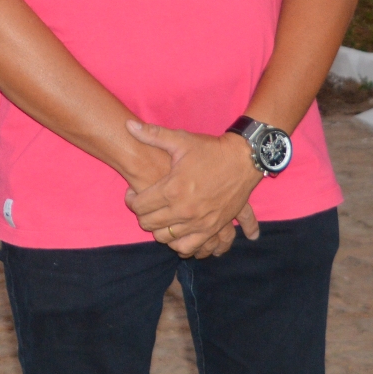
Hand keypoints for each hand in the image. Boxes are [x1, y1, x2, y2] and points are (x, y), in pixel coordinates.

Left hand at [122, 120, 262, 258]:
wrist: (243, 160)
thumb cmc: (210, 150)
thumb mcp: (180, 140)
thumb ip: (152, 134)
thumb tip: (129, 125)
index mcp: (172, 189)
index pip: (139, 206)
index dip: (131, 200)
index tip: (133, 194)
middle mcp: (184, 210)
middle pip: (149, 224)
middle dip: (142, 216)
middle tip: (145, 206)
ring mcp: (199, 222)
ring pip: (167, 239)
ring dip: (159, 231)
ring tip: (160, 218)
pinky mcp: (213, 229)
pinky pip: (190, 247)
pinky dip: (180, 244)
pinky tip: (177, 233)